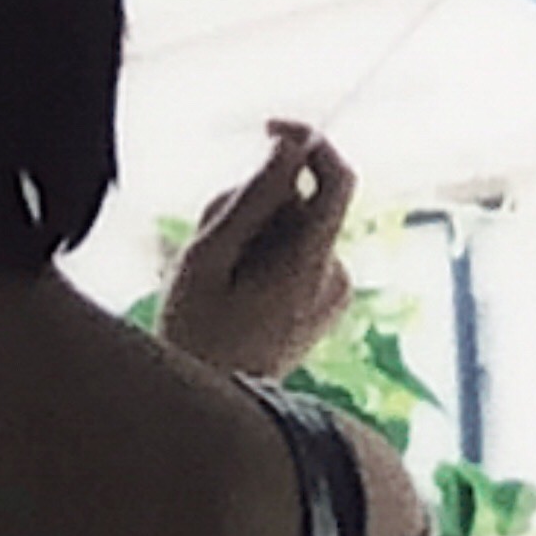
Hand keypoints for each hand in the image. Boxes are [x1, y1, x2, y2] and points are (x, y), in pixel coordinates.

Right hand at [158, 122, 355, 379]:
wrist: (214, 406)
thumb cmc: (197, 332)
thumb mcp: (208, 257)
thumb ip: (253, 198)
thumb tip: (289, 145)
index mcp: (311, 263)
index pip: (338, 177)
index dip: (308, 140)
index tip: (268, 129)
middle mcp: (335, 274)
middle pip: (304, 200)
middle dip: (257, 198)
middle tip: (208, 236)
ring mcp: (334, 291)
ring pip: (295, 225)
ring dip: (255, 229)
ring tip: (217, 272)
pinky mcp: (325, 300)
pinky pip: (297, 251)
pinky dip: (265, 252)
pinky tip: (234, 287)